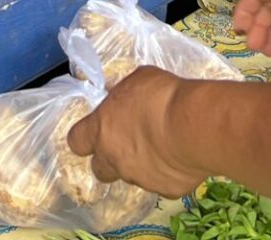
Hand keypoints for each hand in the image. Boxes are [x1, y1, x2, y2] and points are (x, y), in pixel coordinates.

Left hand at [67, 67, 204, 196]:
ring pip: (131, 176)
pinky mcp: (166, 190)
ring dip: (139, 165)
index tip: (94, 130)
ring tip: (160, 146)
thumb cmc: (161, 96)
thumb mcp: (137, 80)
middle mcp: (114, 159)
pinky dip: (167, 174)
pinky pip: (162, 184)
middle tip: (126, 143)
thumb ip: (124, 94)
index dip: (84, 137)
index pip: (76, 141)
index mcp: (101, 130)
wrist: (193, 126)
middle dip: (108, 159)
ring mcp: (139, 178)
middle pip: (99, 169)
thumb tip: (122, 98)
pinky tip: (180, 158)